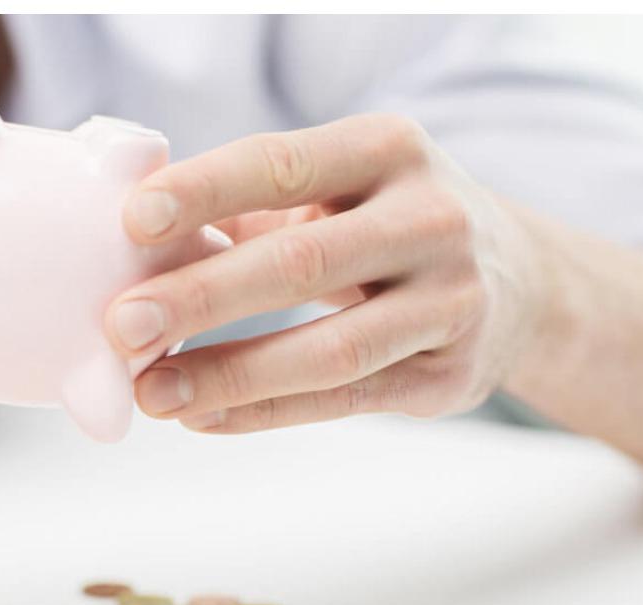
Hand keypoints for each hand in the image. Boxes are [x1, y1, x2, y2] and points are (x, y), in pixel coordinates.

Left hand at [105, 114, 543, 432]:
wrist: (519, 282)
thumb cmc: (392, 224)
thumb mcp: (343, 187)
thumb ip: (255, 203)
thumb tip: (138, 237)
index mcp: (388, 150)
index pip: (283, 161)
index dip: (206, 190)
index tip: (133, 220)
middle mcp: (431, 219)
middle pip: (302, 263)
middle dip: (203, 297)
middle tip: (123, 326)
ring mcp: (450, 301)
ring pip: (330, 348)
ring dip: (230, 373)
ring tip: (155, 393)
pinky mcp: (449, 375)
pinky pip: (346, 400)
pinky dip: (266, 411)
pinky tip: (204, 416)